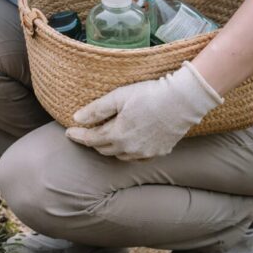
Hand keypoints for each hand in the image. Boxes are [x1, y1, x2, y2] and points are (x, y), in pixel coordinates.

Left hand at [65, 61, 222, 159]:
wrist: (184, 100)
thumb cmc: (149, 95)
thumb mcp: (118, 97)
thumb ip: (96, 110)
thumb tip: (77, 118)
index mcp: (117, 136)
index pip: (90, 139)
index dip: (77, 135)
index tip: (68, 132)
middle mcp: (130, 149)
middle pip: (103, 149)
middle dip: (92, 141)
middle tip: (85, 132)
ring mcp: (146, 153)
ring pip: (119, 155)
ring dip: (109, 147)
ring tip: (104, 137)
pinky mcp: (160, 152)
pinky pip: (136, 157)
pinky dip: (127, 152)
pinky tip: (126, 144)